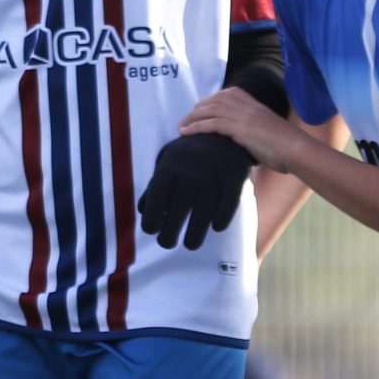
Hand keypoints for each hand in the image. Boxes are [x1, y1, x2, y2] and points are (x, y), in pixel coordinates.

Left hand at [138, 131, 251, 248]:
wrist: (224, 134)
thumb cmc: (188, 153)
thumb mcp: (166, 161)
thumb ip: (154, 184)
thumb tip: (143, 212)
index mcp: (171, 165)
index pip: (156, 200)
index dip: (150, 221)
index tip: (151, 231)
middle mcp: (191, 171)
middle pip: (177, 212)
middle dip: (169, 234)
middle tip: (167, 243)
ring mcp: (214, 177)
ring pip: (202, 215)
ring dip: (194, 235)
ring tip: (190, 244)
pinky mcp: (235, 180)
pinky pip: (227, 209)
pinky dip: (220, 222)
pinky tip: (215, 227)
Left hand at [181, 88, 302, 172]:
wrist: (296, 149)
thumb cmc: (286, 147)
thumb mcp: (268, 132)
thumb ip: (254, 133)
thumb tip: (246, 144)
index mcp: (254, 103)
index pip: (226, 95)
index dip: (210, 102)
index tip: (200, 110)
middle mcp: (246, 105)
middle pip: (214, 101)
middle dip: (197, 109)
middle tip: (186, 119)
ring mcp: (242, 115)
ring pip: (209, 110)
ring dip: (192, 118)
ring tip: (181, 126)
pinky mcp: (239, 128)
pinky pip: (212, 124)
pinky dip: (196, 127)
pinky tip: (186, 132)